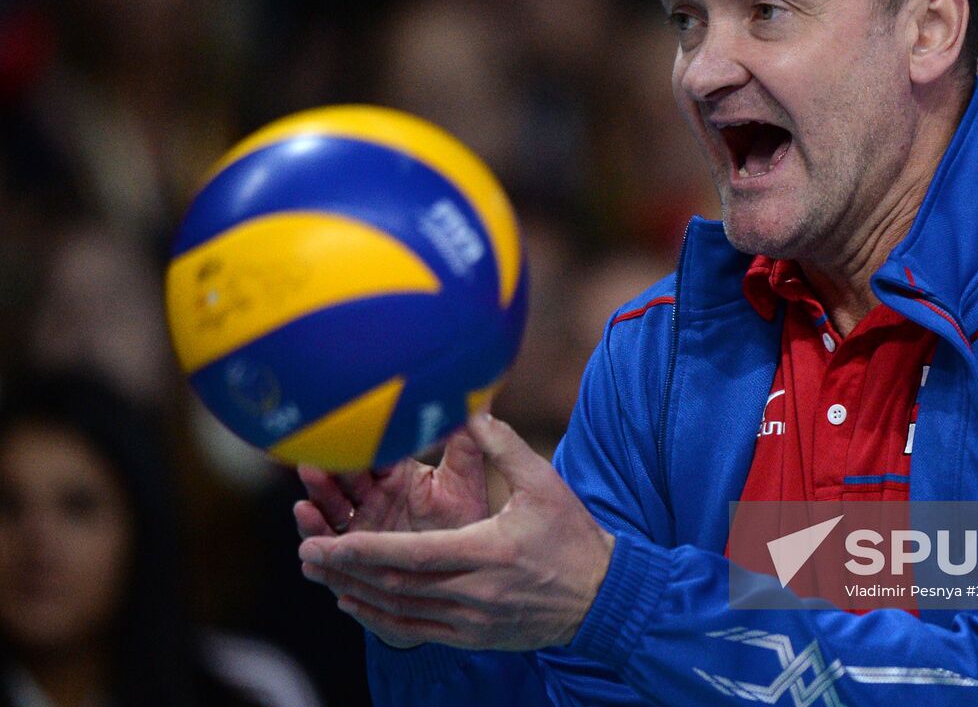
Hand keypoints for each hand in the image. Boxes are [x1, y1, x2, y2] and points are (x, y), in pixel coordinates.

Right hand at [294, 426, 489, 646]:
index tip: (341, 436)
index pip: (369, 455)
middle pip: (341, 483)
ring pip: (329, 516)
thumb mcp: (464, 478)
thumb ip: (465, 441)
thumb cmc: (466, 517)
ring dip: (315, 511)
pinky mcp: (355, 557)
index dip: (355, 447)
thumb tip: (480, 395)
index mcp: (394, 473)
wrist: (469, 566)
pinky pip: (332, 553)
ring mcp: (360, 527)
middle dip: (325, 474)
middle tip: (311, 464)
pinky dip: (319, 551)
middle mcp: (371, 497)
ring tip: (304, 507)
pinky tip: (307, 550)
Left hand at [298, 413, 614, 650]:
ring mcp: (471, 621)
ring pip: (399, 611)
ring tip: (324, 576)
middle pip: (395, 586)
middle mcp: (473, 593)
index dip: (365, 550)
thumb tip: (471, 409)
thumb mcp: (543, 484)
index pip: (411, 556)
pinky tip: (359, 602)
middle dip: (346, 571)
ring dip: (357, 594)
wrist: (602, 597)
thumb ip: (503, 446)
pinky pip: (416, 629)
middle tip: (308, 556)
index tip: (329, 542)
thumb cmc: (573, 535)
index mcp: (486, 553)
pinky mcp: (473, 636)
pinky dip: (381, 617)